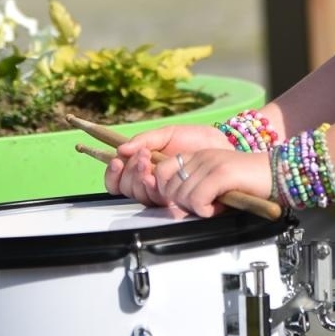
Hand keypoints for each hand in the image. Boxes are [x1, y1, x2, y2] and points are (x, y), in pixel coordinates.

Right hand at [103, 123, 232, 206]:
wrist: (221, 148)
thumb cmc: (196, 140)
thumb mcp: (168, 134)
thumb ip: (144, 140)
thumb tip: (121, 150)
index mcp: (145, 167)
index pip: (118, 179)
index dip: (113, 174)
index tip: (117, 161)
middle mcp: (151, 183)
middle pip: (126, 188)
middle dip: (130, 172)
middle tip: (143, 157)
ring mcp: (163, 193)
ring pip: (139, 196)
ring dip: (139, 179)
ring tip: (149, 161)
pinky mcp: (176, 201)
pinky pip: (156, 202)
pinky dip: (152, 188)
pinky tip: (156, 176)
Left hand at [153, 147, 271, 218]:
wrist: (278, 174)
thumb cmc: (249, 184)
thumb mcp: (216, 182)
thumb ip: (196, 188)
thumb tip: (178, 204)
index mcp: (197, 156)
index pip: (161, 171)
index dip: (167, 191)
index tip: (183, 202)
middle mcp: (201, 156)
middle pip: (169, 187)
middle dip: (182, 204)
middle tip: (202, 206)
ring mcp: (211, 163)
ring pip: (182, 195)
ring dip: (196, 208)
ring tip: (214, 206)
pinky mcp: (222, 173)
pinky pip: (198, 199)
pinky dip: (205, 210)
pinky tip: (217, 208)